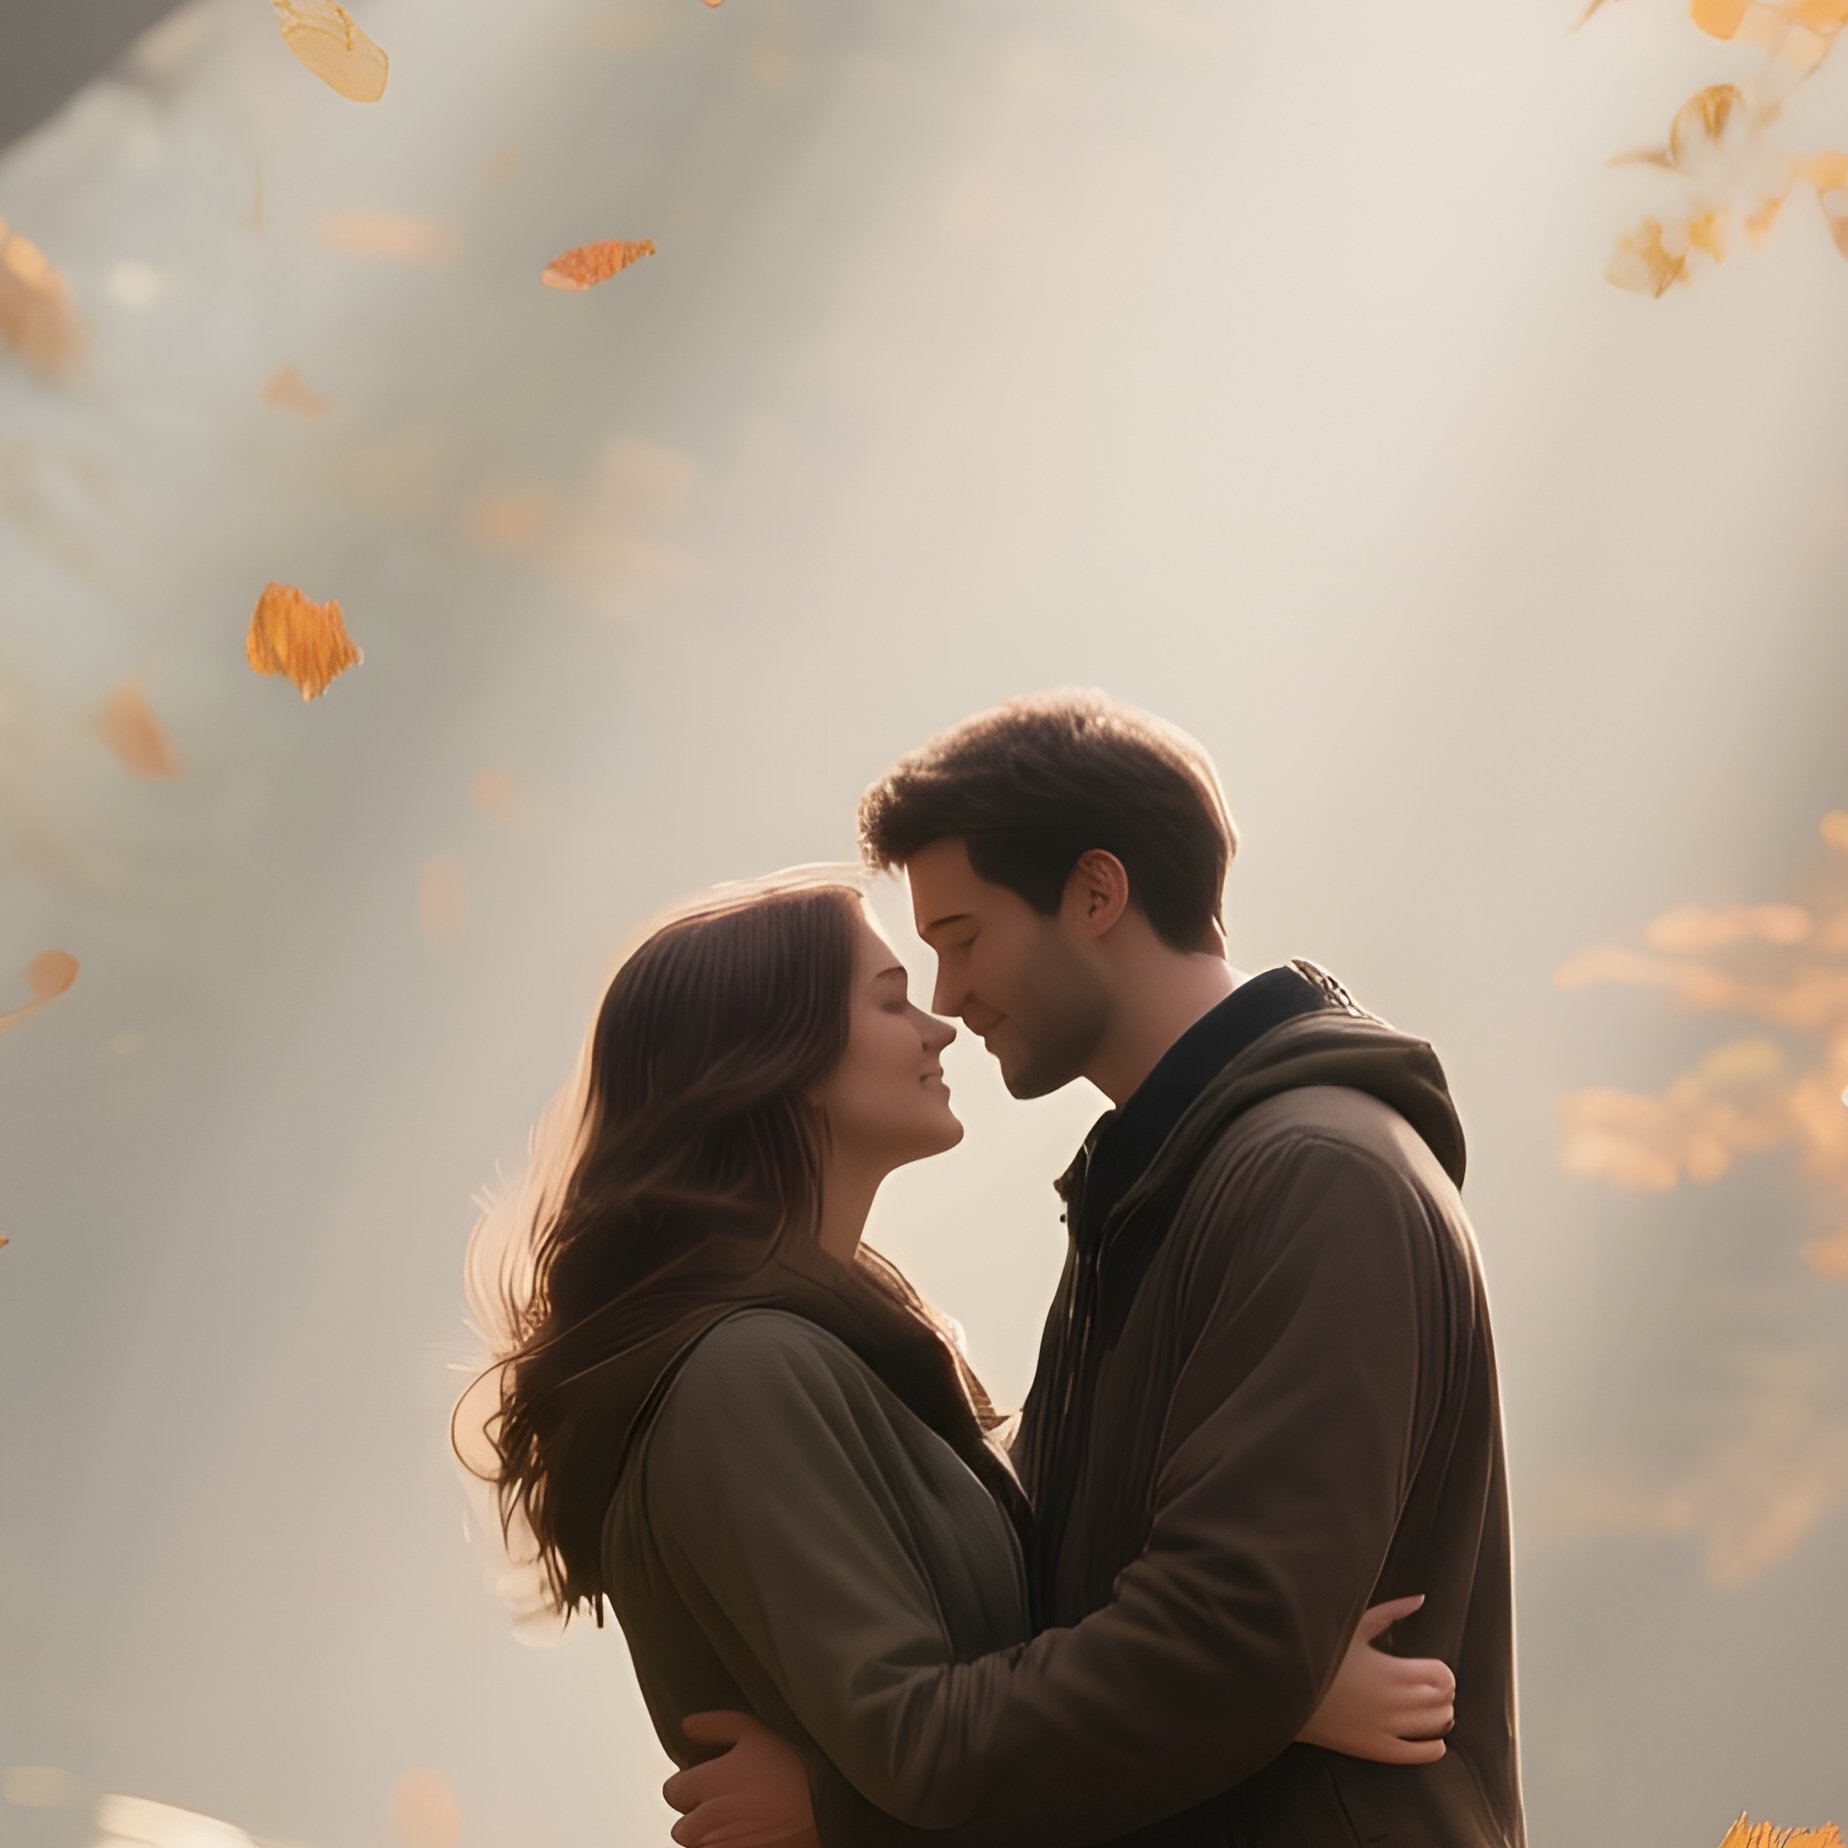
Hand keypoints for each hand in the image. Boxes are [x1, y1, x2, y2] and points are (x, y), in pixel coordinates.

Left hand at [661, 1710, 818, 1847]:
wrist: (831, 1810)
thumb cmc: (797, 1768)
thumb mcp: (757, 1732)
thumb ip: (715, 1726)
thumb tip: (688, 1727)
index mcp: (705, 1785)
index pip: (672, 1791)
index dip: (693, 1786)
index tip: (716, 1783)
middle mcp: (704, 1823)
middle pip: (684, 1827)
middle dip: (702, 1817)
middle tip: (735, 1804)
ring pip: (701, 1846)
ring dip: (715, 1837)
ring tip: (749, 1821)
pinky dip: (731, 1846)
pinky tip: (757, 1834)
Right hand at [1296, 1593, 1456, 1766]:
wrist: (1286, 1688)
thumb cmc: (1319, 1650)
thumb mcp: (1353, 1625)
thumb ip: (1390, 1612)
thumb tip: (1419, 1598)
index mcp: (1392, 1670)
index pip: (1441, 1676)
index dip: (1443, 1673)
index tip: (1435, 1670)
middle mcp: (1394, 1702)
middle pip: (1442, 1702)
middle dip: (1443, 1695)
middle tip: (1434, 1689)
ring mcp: (1385, 1729)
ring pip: (1435, 1727)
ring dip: (1440, 1718)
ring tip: (1433, 1710)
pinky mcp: (1374, 1748)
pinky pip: (1416, 1755)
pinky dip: (1433, 1748)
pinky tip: (1436, 1743)